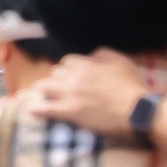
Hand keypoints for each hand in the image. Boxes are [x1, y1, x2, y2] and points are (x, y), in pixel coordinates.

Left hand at [31, 50, 147, 136]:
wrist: (135, 110)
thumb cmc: (130, 85)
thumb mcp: (119, 60)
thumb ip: (101, 54)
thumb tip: (91, 56)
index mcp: (84, 64)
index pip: (67, 61)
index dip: (69, 68)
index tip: (73, 75)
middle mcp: (73, 76)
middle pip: (55, 73)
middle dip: (58, 79)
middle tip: (63, 87)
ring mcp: (69, 94)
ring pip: (46, 87)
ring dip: (45, 90)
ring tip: (44, 95)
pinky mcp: (70, 112)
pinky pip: (47, 109)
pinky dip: (38, 109)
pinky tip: (31, 110)